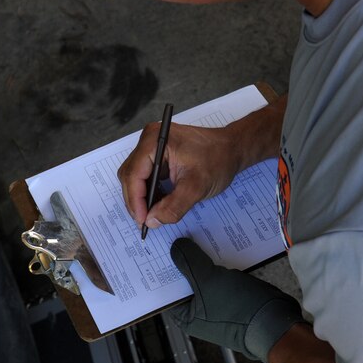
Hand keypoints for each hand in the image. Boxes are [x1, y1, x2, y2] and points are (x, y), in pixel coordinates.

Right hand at [117, 122, 242, 228]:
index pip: (134, 173)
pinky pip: (144, 177)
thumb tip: (153, 221)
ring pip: (135, 178)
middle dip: (136, 201)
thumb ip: (173, 206)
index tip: (142, 220)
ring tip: (152, 215)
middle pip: (130, 176)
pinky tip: (158, 205)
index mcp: (155, 140)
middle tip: (146, 222)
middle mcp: (149, 141)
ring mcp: (152, 147)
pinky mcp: (157, 156)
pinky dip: (148, 193)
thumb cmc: (218, 159)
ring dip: (141, 199)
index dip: (136, 200)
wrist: (232, 149)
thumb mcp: (197, 187)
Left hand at [167, 238, 304, 362]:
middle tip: (179, 233)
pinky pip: (221, 273)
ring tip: (197, 232)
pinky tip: (218, 242)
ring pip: (204, 273)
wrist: (277, 322)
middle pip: (185, 278)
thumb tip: (176, 247)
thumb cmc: (239, 311)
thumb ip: (189, 262)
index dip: (162, 266)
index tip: (159, 244)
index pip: (166, 288)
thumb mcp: (208, 281)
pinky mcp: (233, 294)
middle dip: (184, 257)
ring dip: (203, 256)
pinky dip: (219, 260)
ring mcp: (217, 302)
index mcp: (185, 316)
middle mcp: (199, 310)